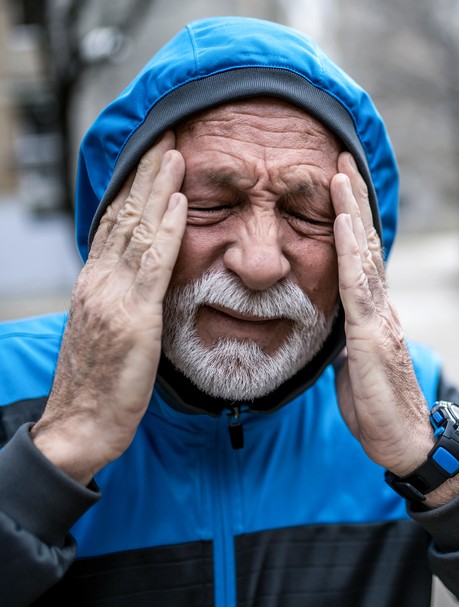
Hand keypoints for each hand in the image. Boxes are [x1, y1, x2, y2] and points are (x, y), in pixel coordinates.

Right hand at [31, 133, 186, 484]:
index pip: (118, 222)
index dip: (137, 186)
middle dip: (148, 172)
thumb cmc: (103, 383)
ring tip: (177, 151)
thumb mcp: (113, 329)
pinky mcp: (132, 318)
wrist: (82, 426)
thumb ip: (128, 296)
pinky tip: (181, 203)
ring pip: (137, 230)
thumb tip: (148, 274)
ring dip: (159, 187)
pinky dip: (168, 230)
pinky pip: (153, 265)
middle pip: (126, 215)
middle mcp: (99, 280)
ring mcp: (113, 296)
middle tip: (168, 133)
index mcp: (96, 282)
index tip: (155, 154)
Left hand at [331, 153, 458, 505]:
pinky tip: (340, 221)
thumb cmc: (379, 409)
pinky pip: (359, 285)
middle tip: (339, 158)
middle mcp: (380, 306)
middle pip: (363, 244)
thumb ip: (346, 341)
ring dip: (351, 212)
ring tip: (340, 173)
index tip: (336, 184)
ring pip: (364, 255)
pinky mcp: (372, 334)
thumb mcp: (352, 367)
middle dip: (351, 199)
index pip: (358, 257)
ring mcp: (380, 317)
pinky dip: (349, 250)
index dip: (347, 219)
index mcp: (372, 313)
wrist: (405, 442)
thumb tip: (334, 328)